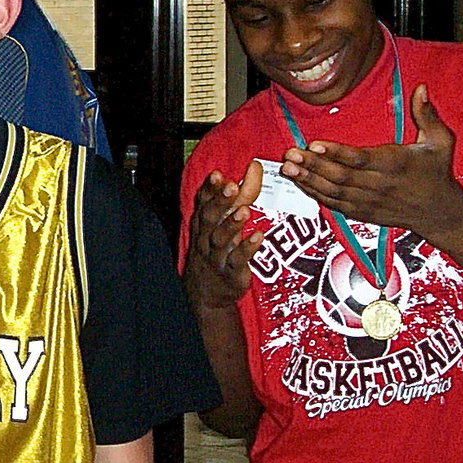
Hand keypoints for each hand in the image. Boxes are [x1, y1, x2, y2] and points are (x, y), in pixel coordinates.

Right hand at [183, 161, 264, 308]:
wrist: (207, 296)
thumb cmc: (218, 251)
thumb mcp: (226, 222)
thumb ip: (241, 195)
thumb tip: (255, 167)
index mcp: (204, 225)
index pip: (204, 203)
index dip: (210, 189)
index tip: (217, 174)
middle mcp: (207, 238)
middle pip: (210, 218)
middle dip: (220, 201)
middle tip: (231, 185)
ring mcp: (217, 257)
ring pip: (220, 239)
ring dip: (231, 224)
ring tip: (244, 210)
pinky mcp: (231, 274)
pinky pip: (237, 261)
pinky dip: (247, 249)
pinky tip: (258, 237)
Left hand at [280, 85, 462, 240]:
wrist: (439, 212)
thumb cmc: (437, 172)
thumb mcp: (441, 141)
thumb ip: (427, 114)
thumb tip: (421, 88)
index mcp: (395, 164)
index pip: (360, 159)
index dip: (336, 152)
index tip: (315, 144)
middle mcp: (379, 185)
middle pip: (340, 176)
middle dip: (313, 165)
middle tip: (291, 155)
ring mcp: (368, 202)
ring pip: (333, 192)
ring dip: (308, 180)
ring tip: (288, 168)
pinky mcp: (362, 213)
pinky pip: (334, 204)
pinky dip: (316, 194)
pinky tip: (300, 183)